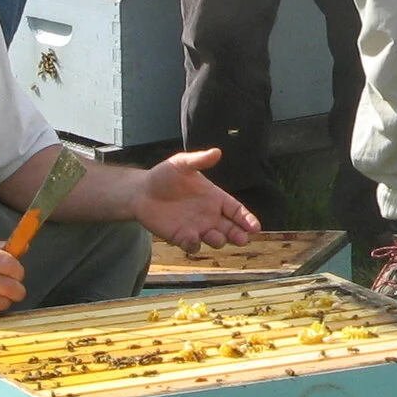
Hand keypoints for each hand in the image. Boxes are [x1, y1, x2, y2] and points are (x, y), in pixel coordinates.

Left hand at [129, 148, 260, 252]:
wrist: (141, 192)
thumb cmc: (163, 176)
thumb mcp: (181, 164)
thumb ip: (199, 160)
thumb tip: (217, 152)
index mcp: (214, 197)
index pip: (236, 210)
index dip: (246, 218)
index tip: (255, 227)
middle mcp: (209, 214)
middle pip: (231, 228)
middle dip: (238, 234)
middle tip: (242, 239)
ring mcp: (197, 227)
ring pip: (215, 239)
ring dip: (218, 240)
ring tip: (217, 236)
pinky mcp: (181, 237)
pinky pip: (193, 245)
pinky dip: (194, 244)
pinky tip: (193, 239)